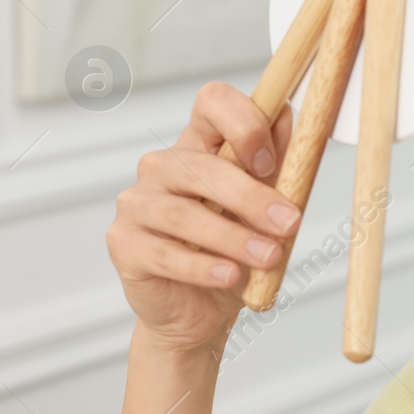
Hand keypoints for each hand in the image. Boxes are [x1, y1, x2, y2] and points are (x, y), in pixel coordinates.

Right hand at [106, 82, 300, 353]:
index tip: (271, 161)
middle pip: (202, 166)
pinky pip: (164, 252)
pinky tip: (230, 276)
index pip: (212, 103)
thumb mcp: (267, 208)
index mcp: (201, 145)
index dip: (244, 123)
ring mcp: (138, 203)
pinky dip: (203, 267)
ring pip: (184, 213)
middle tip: (289, 223)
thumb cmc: (234, 251)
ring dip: (233, 237)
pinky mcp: (124, 243)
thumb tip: (287, 116)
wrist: (200, 310)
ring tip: (269, 257)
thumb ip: (279, 165)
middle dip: (252, 196)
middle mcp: (163, 167)